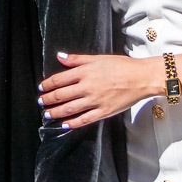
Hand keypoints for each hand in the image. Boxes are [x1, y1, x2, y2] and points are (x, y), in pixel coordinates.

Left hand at [38, 52, 159, 129]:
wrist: (141, 78)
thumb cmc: (121, 66)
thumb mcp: (98, 58)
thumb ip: (77, 59)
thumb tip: (60, 56)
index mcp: (85, 72)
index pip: (59, 79)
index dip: (47, 85)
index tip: (41, 88)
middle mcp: (87, 87)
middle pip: (61, 95)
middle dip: (48, 100)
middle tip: (41, 102)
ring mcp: (95, 101)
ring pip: (69, 109)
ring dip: (55, 112)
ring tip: (47, 115)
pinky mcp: (103, 112)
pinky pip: (84, 120)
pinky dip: (73, 123)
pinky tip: (65, 125)